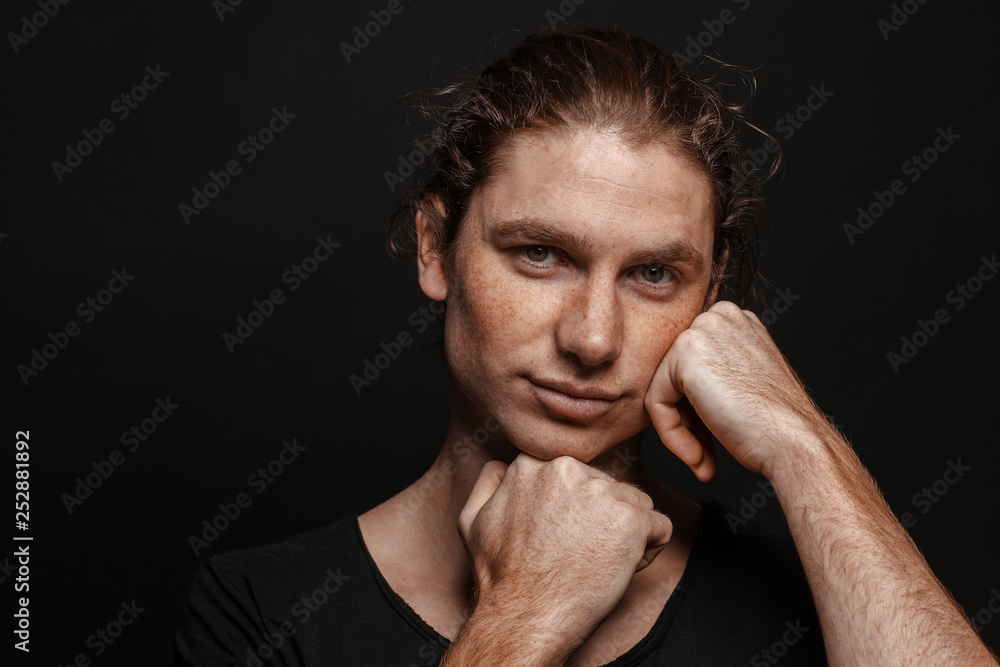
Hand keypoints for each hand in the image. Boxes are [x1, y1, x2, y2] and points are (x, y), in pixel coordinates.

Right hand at [456, 453, 672, 656]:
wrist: (524, 617)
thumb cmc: (500, 576)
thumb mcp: (473, 519)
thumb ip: (490, 481)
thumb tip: (505, 467)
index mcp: (534, 463)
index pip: (577, 477)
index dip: (574, 510)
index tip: (560, 538)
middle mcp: (567, 468)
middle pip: (607, 488)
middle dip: (601, 518)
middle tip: (578, 554)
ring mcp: (601, 491)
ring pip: (635, 505)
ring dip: (626, 533)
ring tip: (597, 563)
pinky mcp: (631, 519)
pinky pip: (660, 526)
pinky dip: (649, 550)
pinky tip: (622, 569)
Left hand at [644, 301, 826, 480]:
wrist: (795, 440)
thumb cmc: (774, 424)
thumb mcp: (742, 384)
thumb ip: (711, 376)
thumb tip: (674, 392)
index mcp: (732, 322)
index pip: (688, 369)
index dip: (696, 412)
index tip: (711, 442)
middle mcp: (717, 317)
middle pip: (672, 378)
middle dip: (686, 422)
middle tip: (704, 456)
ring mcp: (702, 330)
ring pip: (662, 391)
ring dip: (679, 433)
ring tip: (702, 460)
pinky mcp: (685, 353)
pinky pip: (655, 402)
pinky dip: (671, 435)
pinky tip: (697, 456)